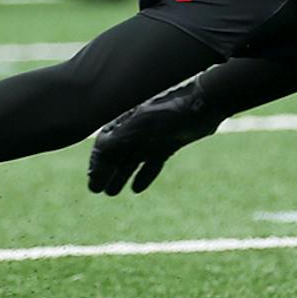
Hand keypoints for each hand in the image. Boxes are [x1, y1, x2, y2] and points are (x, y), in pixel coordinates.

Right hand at [88, 79, 223, 195]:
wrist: (203, 105)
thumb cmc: (170, 110)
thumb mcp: (141, 124)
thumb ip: (121, 136)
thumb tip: (100, 149)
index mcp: (127, 120)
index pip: (105, 144)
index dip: (97, 163)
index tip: (93, 181)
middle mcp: (137, 128)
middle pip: (116, 153)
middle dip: (105, 171)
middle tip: (97, 190)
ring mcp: (153, 136)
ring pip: (132, 159)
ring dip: (121, 175)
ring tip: (112, 192)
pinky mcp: (169, 143)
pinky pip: (152, 162)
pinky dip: (144, 175)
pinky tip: (137, 188)